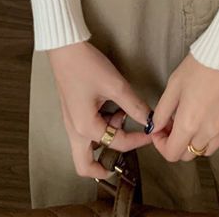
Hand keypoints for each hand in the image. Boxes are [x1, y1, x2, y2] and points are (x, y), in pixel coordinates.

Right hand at [48, 41, 154, 178]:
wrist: (66, 50)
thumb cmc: (87, 66)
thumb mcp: (116, 86)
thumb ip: (134, 105)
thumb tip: (149, 120)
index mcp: (85, 128)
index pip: (118, 144)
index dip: (139, 140)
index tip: (152, 133)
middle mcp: (74, 131)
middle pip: (86, 165)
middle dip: (105, 167)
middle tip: (126, 158)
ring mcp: (71, 123)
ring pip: (86, 148)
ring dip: (106, 140)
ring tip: (122, 116)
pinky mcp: (72, 114)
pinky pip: (87, 132)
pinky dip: (102, 127)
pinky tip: (113, 108)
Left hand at [150, 51, 218, 161]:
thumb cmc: (201, 65)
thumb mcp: (174, 84)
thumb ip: (162, 110)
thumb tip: (156, 127)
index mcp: (189, 123)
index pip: (172, 153)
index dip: (161, 145)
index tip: (161, 131)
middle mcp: (209, 132)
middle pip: (189, 154)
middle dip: (177, 144)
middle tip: (175, 124)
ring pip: (207, 149)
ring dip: (196, 141)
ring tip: (194, 121)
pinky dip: (213, 134)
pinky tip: (211, 115)